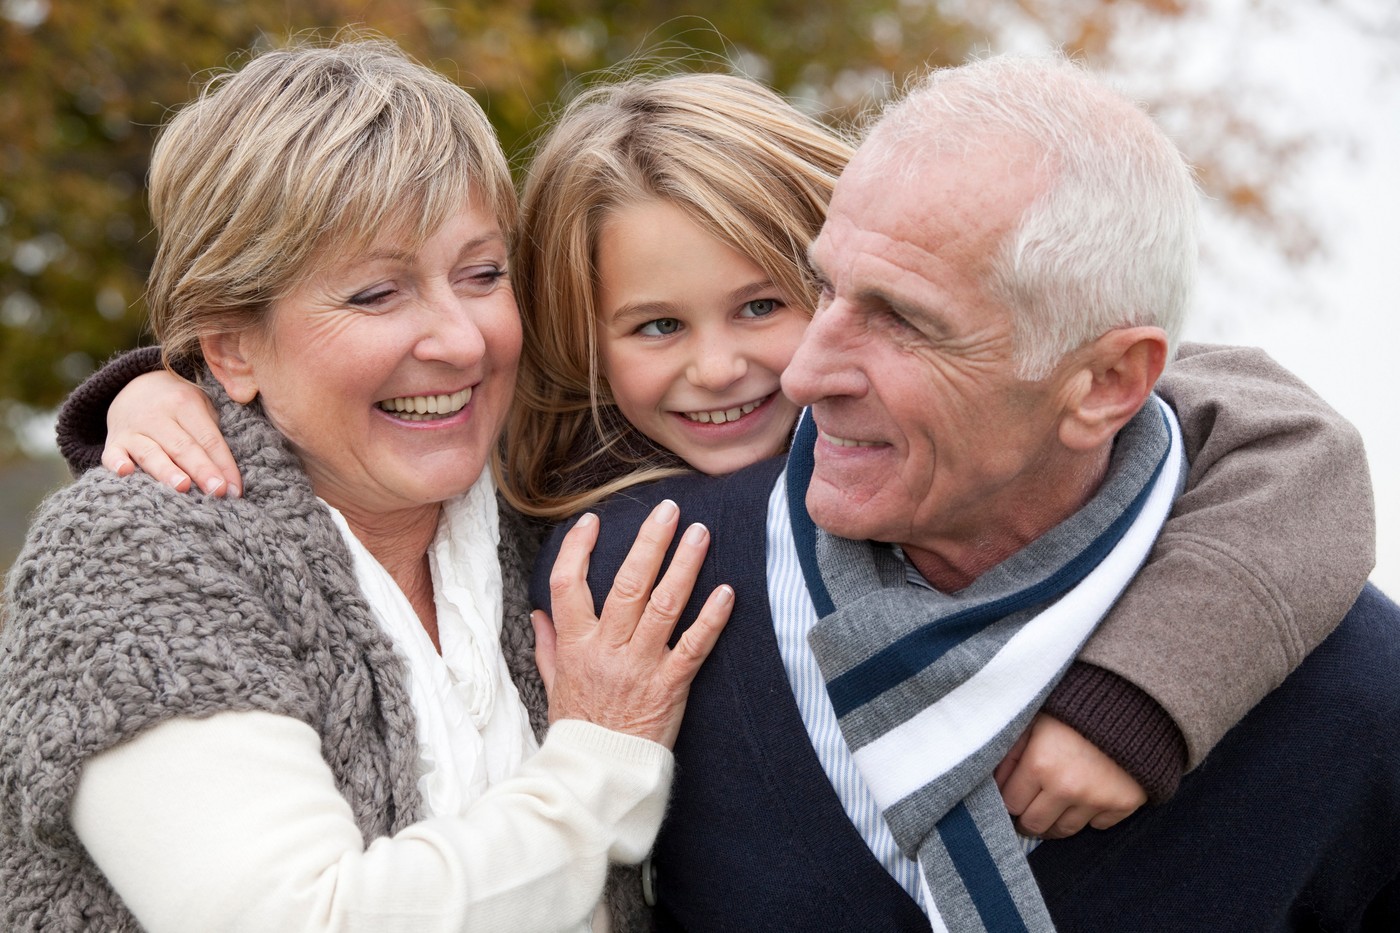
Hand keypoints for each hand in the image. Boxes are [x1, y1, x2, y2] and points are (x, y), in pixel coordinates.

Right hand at [103, 370, 242, 496]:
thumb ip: (212, 436)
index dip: (223, 464)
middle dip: (202, 470)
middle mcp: (157, 415)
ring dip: (167, 471)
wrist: (136, 385)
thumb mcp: (201, 407)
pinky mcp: (114, 442)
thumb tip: (230, 478)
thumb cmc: (179, 405)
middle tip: (217, 491)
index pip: (208, 438)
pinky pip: (112, 454)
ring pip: (151, 453)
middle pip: (183, 447)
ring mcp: (133, 429)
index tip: (234, 489)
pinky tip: (125, 472)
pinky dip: (116, 463)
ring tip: (182, 487)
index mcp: (185, 404)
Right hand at [537, 500, 732, 747]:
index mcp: (575, 644)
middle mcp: (607, 649)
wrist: (597, 774)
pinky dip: (712, 619)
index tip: (592, 521)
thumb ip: (548, 646)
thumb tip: (538, 614)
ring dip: (684, 566)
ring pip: (664, 606)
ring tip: (700, 534)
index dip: (578, 549)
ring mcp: (640, 666)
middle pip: (627, 584)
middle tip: (669, 509)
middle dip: (649, 543)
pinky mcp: (670, 687)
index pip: (568, 585)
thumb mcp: (552, 684)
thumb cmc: (578, 727)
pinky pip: (694, 647)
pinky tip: (727, 592)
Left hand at [993, 713, 1146, 838]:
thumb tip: (994, 784)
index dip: (1009, 799)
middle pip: (1036, 825)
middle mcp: (1067, 787)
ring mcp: (1097, 799)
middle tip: (1028, 809)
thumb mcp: (1033, 721)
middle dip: (1027, 818)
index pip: (1011, 804)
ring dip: (1055, 822)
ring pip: (1065, 830)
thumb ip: (1009, 752)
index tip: (1013, 794)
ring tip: (1052, 807)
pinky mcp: (1123, 804)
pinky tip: (1085, 798)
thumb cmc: (1073, 709)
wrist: (1129, 702)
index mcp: (1039, 764)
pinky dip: (1089, 816)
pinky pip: (1098, 826)